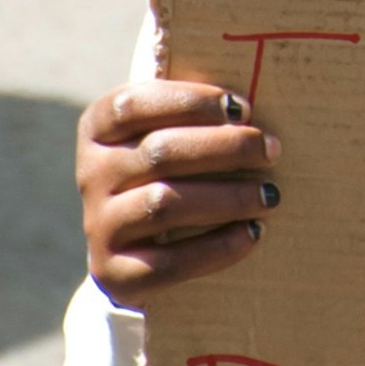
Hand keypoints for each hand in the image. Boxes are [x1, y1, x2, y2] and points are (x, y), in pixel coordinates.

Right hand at [76, 81, 280, 306]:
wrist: (138, 244)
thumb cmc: (173, 169)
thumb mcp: (170, 132)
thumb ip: (196, 111)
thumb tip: (254, 93)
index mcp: (99, 128)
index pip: (133, 104)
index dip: (191, 101)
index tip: (243, 108)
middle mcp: (92, 174)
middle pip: (160, 152)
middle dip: (226, 148)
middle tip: (272, 150)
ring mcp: (99, 225)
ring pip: (164, 204)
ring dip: (228, 197)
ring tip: (270, 194)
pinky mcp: (113, 272)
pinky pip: (167, 262)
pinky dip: (217, 247)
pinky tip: (252, 232)